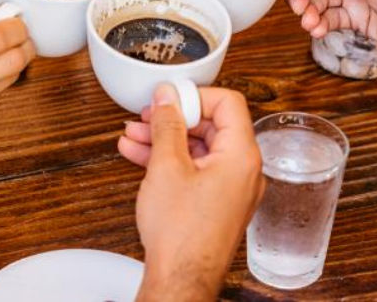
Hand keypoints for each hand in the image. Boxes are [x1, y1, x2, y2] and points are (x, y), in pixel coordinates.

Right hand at [119, 85, 263, 301]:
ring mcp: (231, 189)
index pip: (227, 103)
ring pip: (199, 149)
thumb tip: (167, 97)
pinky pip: (196, 170)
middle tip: (147, 116)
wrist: (180, 279)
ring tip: (133, 136)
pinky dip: (170, 160)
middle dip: (174, 118)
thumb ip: (168, 124)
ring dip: (165, 139)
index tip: (168, 98)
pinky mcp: (216, 203)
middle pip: (212, 125)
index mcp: (241, 156)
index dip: (194, 96)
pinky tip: (140, 156)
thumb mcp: (167, 166)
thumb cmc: (181, 234)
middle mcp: (243, 171)